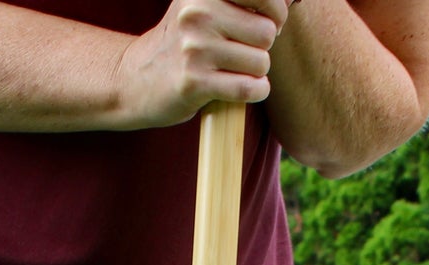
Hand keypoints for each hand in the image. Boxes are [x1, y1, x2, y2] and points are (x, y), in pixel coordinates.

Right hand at [113, 0, 291, 128]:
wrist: (137, 77)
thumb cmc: (184, 41)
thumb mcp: (204, 5)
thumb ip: (243, 1)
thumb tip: (291, 0)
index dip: (276, 12)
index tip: (266, 22)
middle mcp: (198, 12)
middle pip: (267, 32)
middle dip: (263, 47)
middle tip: (243, 51)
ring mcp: (195, 48)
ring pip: (260, 62)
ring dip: (256, 72)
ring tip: (234, 70)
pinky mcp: (194, 82)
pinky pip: (248, 88)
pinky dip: (254, 91)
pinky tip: (243, 88)